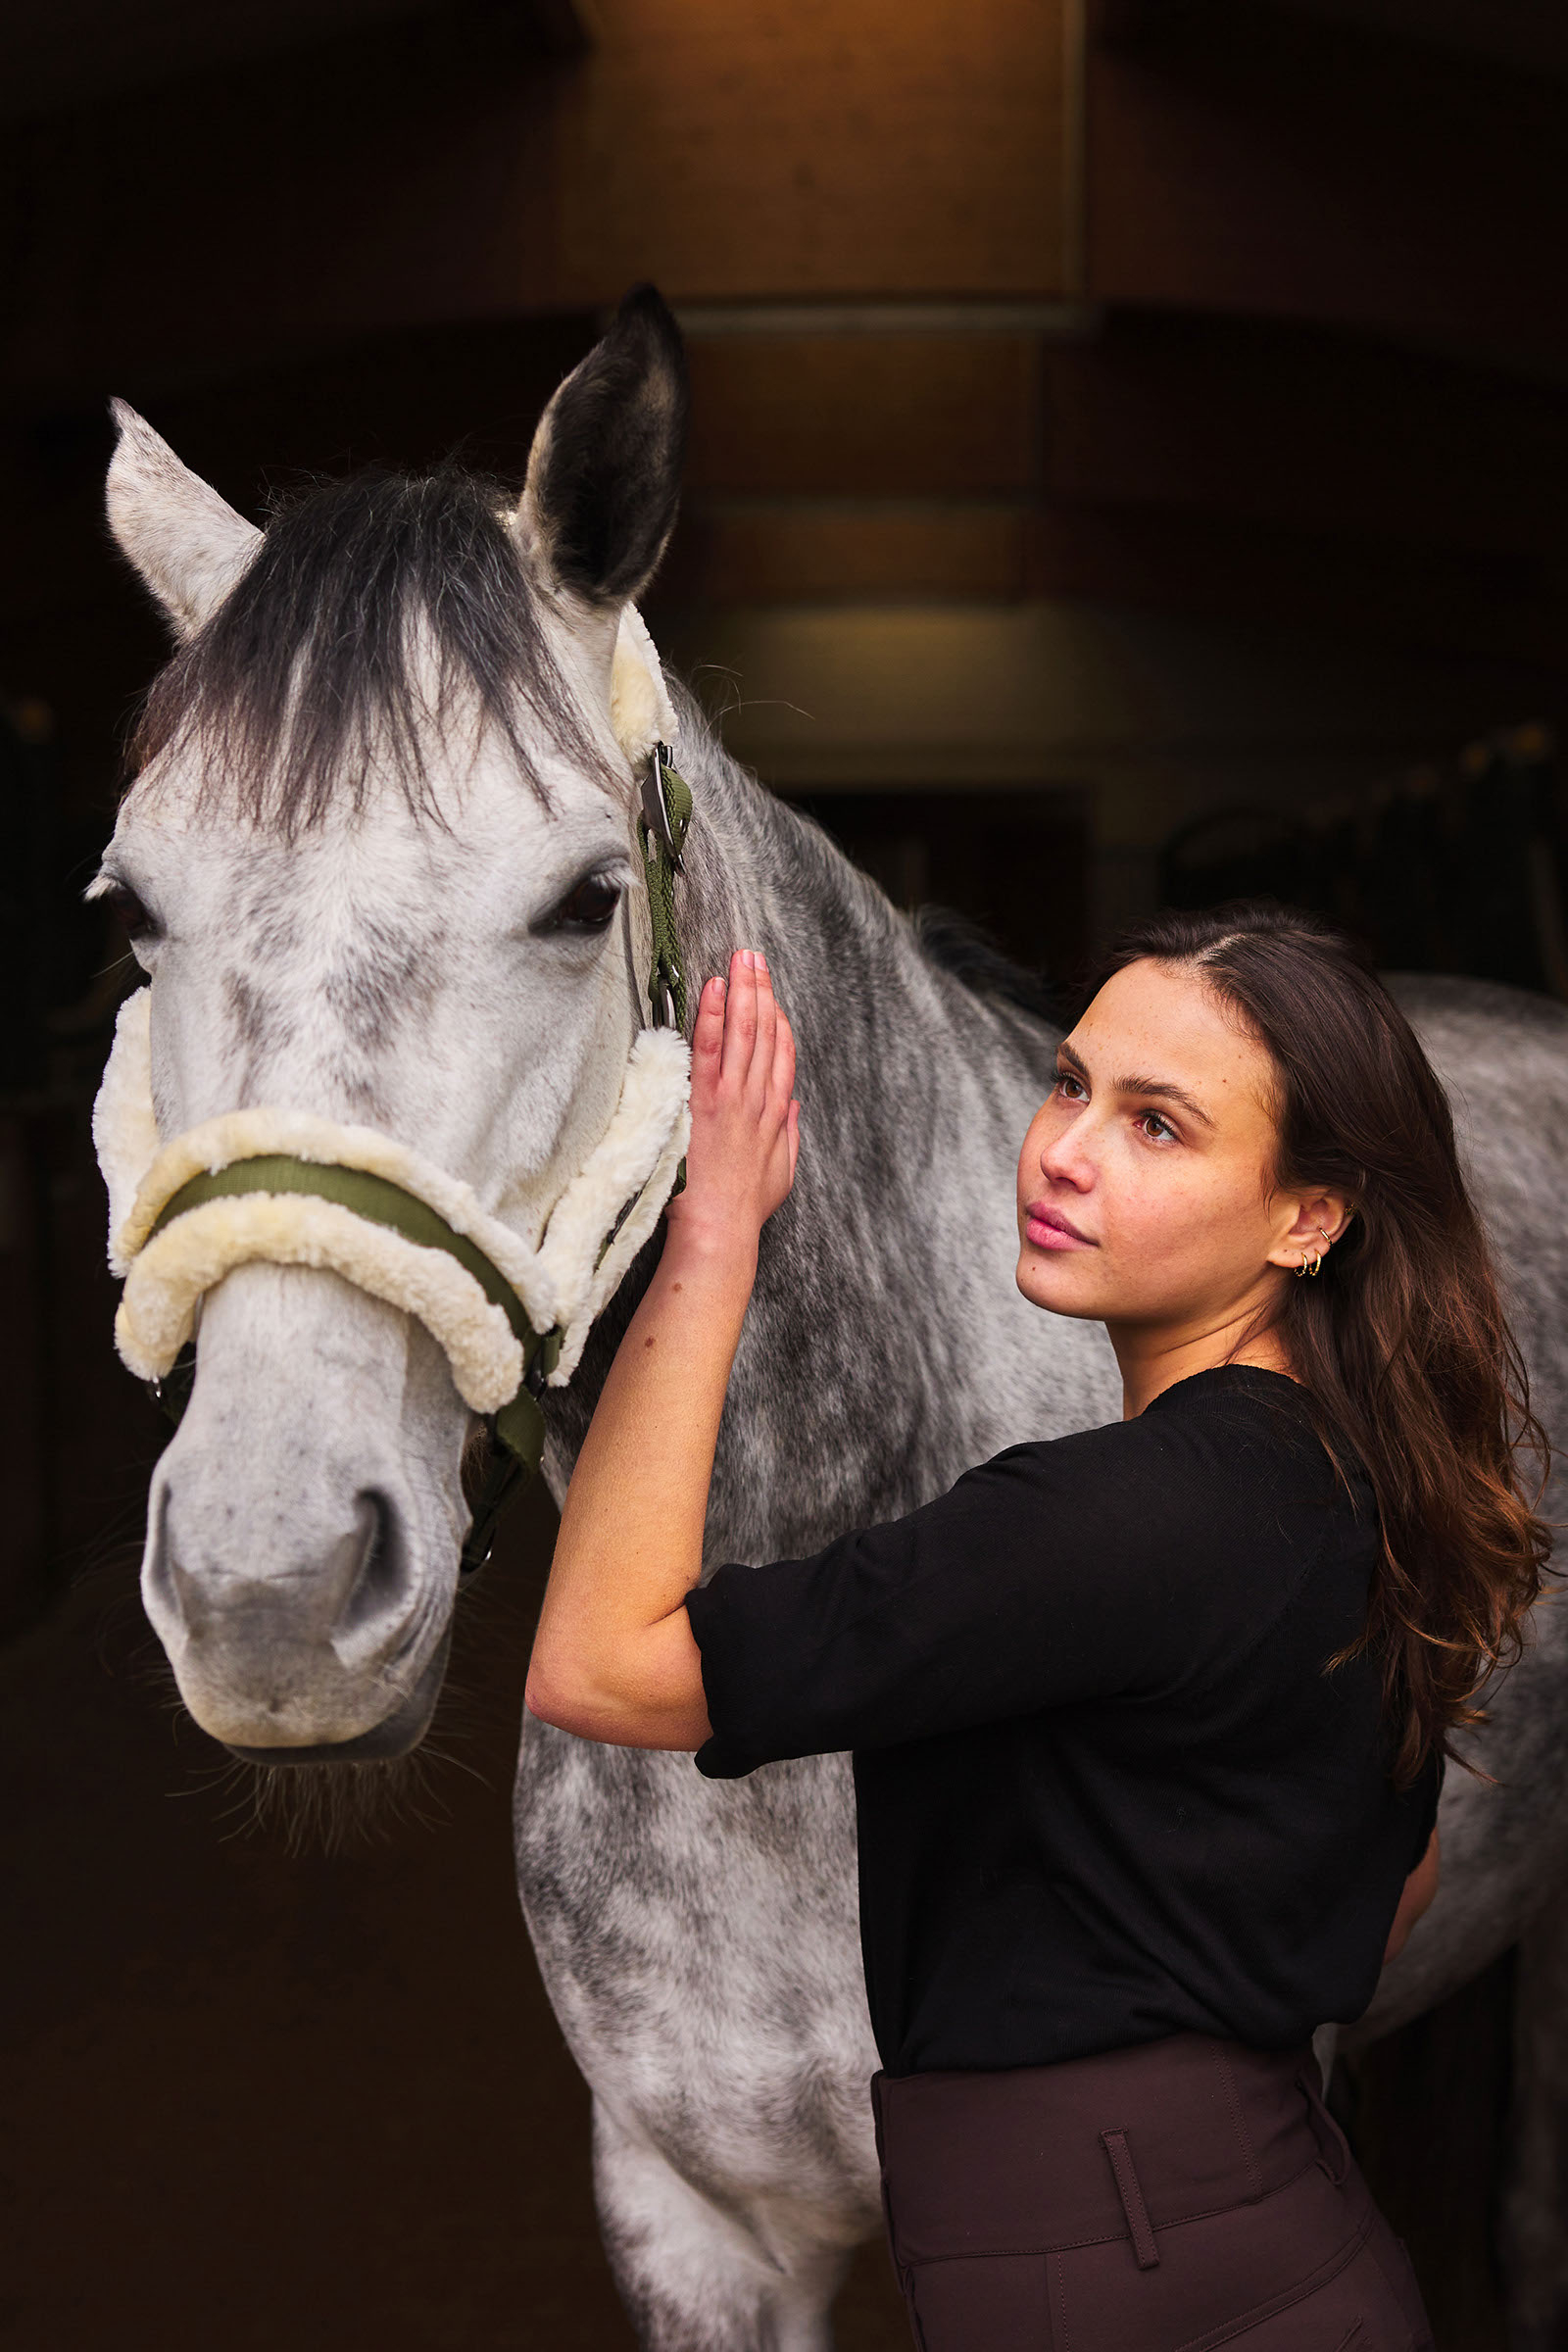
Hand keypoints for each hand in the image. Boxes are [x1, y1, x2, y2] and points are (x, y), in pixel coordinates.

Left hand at [667, 949, 798, 1252]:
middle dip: (762, 990)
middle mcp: (758, 1098)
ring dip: (743, 991)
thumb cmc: (743, 1209)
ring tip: (740, 958)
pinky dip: (711, 1015)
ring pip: (743, 1031)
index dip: (779, 1020)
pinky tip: (713, 987)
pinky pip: (708, 1049)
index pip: (783, 1054)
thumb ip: (788, 1135)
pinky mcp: (704, 1101)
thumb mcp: (780, 1173)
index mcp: (775, 1113)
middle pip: (765, 1032)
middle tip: (755, 957)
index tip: (772, 996)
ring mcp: (731, 1097)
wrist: (719, 1228)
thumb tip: (792, 1107)